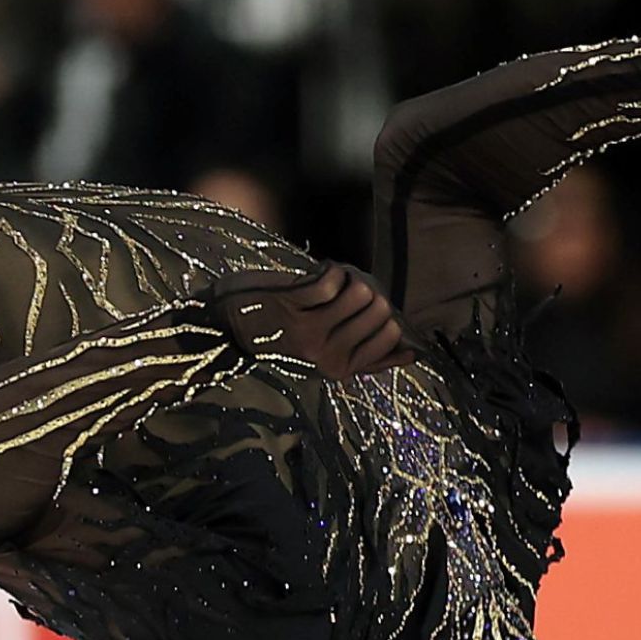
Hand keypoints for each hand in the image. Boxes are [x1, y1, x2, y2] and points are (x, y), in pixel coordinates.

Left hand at [206, 260, 413, 379]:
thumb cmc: (282, 338)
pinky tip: (317, 273)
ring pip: (363, 292)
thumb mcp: (326, 358)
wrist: (228, 329)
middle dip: (369, 292)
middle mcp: (327, 356)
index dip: (383, 313)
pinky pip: (333, 280)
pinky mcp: (293, 305)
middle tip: (342, 292)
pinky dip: (330, 269)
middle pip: (382, 311)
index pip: (393, 336)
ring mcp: (310, 331)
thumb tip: (412, 355)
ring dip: (349, 279)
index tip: (360, 308)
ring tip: (329, 283)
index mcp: (341, 370)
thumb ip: (369, 358)